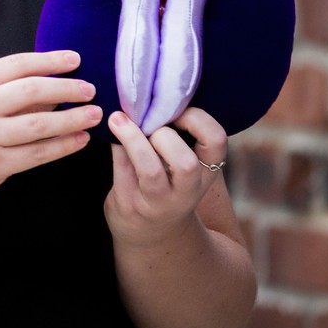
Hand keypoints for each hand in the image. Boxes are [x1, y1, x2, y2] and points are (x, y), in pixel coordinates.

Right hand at [0, 50, 101, 224]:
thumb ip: (3, 95)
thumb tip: (50, 90)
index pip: (16, 65)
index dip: (48, 60)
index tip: (75, 59)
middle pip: (30, 90)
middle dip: (66, 87)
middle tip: (90, 88)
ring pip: (39, 124)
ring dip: (72, 118)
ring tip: (94, 114)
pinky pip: (36, 154)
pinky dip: (62, 146)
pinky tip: (79, 141)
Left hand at [104, 106, 226, 248]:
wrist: (151, 236)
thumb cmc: (167, 184)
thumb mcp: (184, 166)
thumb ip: (178, 136)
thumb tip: (152, 90)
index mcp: (205, 173)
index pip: (216, 142)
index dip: (197, 119)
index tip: (176, 110)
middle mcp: (185, 192)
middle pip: (186, 163)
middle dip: (165, 137)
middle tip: (149, 127)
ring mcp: (157, 202)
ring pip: (150, 170)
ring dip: (133, 139)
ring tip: (118, 119)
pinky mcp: (129, 205)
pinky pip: (121, 170)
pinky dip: (116, 146)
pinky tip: (110, 130)